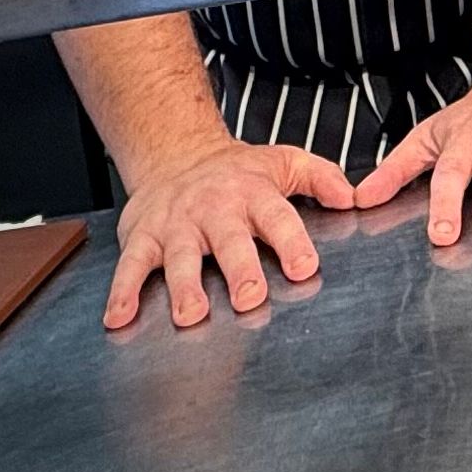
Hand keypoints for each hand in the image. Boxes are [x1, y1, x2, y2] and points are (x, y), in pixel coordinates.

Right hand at [106, 138, 354, 329]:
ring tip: (191, 315)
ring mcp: (177, 224)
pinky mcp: (143, 236)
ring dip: (185, 287)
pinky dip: (122, 292)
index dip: (292, 242)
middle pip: (230, 240)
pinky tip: (119, 317)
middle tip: (251, 298)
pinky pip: (131, 264)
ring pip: (181, 256)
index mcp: (254, 193)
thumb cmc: (239, 170)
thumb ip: (322, 178)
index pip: (277, 217)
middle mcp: (216, 209)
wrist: (177, 154)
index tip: (305, 268)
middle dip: (240, 270)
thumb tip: (352, 198)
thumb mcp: (285, 162)